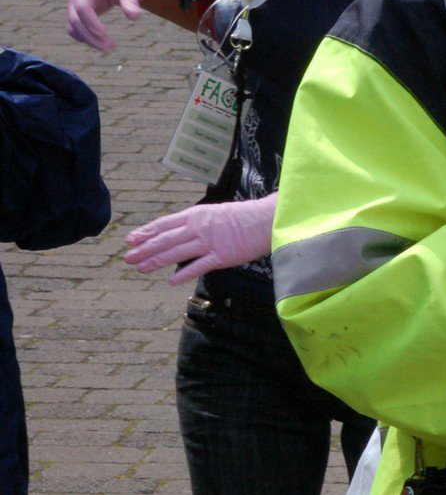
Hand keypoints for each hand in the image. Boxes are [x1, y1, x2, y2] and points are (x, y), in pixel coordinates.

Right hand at [66, 0, 155, 51]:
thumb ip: (130, 1)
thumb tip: (134, 18)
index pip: (83, 7)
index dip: (91, 23)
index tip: (105, 37)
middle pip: (75, 19)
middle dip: (90, 36)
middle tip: (110, 48)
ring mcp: (76, 1)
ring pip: (73, 25)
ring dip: (88, 39)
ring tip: (110, 47)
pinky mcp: (81, 9)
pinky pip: (78, 26)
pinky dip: (87, 35)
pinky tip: (103, 42)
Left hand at [124, 196, 276, 284]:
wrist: (268, 220)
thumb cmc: (246, 216)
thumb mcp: (217, 213)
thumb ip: (199, 223)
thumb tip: (184, 233)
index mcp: (197, 214)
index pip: (164, 224)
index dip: (146, 232)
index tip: (131, 239)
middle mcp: (199, 228)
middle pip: (165, 240)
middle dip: (144, 249)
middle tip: (128, 258)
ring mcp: (210, 242)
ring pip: (176, 253)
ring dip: (156, 261)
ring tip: (141, 268)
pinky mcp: (222, 256)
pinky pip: (198, 267)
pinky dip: (184, 274)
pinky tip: (171, 281)